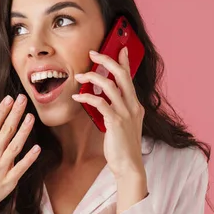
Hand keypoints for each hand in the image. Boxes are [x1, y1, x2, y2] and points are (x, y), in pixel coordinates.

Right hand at [0, 94, 40, 213]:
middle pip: (6, 130)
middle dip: (16, 113)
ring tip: (31, 117)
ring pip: (15, 145)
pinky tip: (37, 147)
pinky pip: (21, 168)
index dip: (3, 110)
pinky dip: (29, 158)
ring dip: (24, 130)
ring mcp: (0, 169)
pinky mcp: (7, 183)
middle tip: (24, 99)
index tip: (10, 99)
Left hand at [72, 48, 145, 181]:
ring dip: (92, 78)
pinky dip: (87, 98)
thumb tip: (104, 99)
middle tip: (93, 53)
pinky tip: (77, 98)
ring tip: (78, 77)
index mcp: (136, 106)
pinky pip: (100, 103)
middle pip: (121, 75)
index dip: (124, 62)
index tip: (119, 48)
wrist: (128, 165)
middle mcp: (133, 106)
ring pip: (110, 85)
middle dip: (106, 61)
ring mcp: (125, 113)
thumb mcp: (123, 125)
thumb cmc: (122, 147)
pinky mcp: (116, 122)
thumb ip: (117, 110)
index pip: (130, 78)